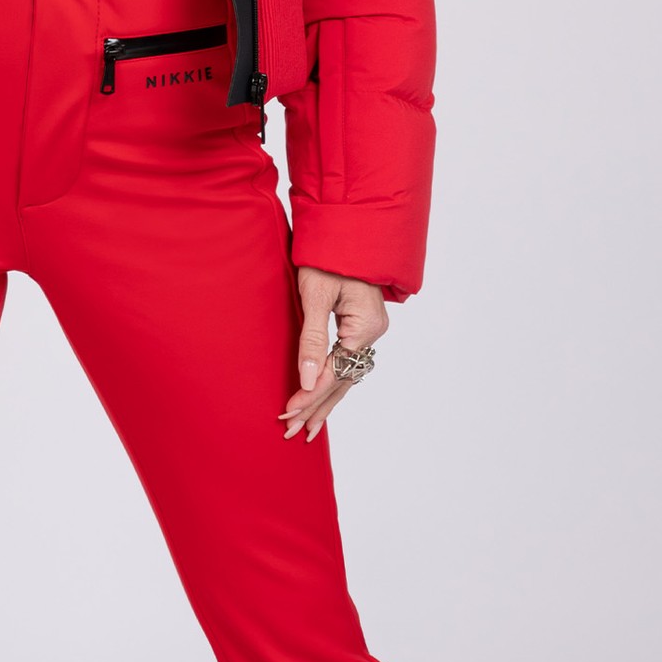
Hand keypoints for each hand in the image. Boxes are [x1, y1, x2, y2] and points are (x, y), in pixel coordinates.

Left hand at [280, 266, 388, 442]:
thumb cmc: (327, 256)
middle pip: (342, 379)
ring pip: (345, 375)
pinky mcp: (360, 327)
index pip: (334, 371)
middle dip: (317, 407)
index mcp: (365, 326)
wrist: (344, 229)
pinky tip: (321, 402)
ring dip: (324, 401)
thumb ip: (312, 339)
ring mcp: (368, 331)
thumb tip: (307, 380)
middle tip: (292, 432)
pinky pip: (345, 362)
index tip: (289, 412)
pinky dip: (331, 383)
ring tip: (306, 430)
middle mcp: (372, 332)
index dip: (311, 394)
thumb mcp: (315, 295)